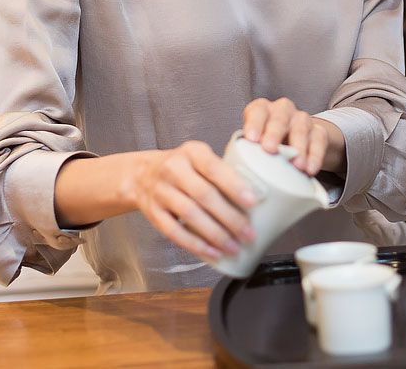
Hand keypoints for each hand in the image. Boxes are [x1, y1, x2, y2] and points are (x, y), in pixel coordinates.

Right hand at [123, 141, 258, 261]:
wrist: (141, 175)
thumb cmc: (183, 168)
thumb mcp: (200, 157)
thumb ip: (224, 170)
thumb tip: (264, 192)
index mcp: (192, 152)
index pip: (214, 168)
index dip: (234, 185)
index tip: (253, 202)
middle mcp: (174, 169)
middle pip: (204, 195)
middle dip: (230, 217)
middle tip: (249, 233)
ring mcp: (161, 191)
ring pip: (190, 215)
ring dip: (215, 234)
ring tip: (234, 247)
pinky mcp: (153, 213)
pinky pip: (174, 232)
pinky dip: (195, 245)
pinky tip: (212, 253)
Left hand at [242, 97, 344, 175]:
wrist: (294, 145)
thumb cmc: (265, 146)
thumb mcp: (252, 146)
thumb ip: (242, 154)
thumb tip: (233, 175)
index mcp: (261, 110)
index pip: (257, 111)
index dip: (254, 123)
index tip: (251, 139)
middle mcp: (282, 110)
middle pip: (279, 117)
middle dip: (274, 133)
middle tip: (270, 149)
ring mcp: (302, 119)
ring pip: (301, 128)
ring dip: (298, 147)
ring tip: (296, 165)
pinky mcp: (318, 132)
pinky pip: (318, 141)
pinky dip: (315, 156)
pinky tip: (310, 169)